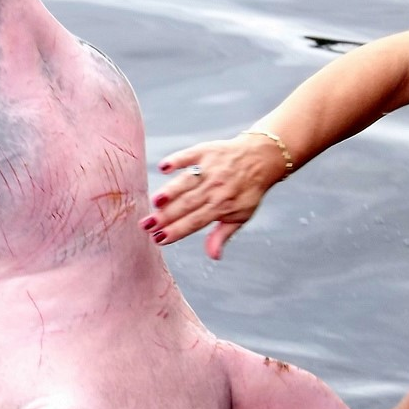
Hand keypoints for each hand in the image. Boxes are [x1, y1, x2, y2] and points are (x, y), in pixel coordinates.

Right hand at [139, 133, 286, 258]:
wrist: (262, 158)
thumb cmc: (248, 190)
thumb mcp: (241, 216)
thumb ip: (222, 235)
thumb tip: (213, 256)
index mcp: (223, 206)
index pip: (196, 221)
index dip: (177, 231)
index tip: (159, 239)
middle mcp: (215, 188)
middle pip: (187, 204)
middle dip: (166, 216)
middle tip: (146, 226)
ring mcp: (210, 168)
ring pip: (187, 182)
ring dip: (171, 191)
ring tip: (155, 202)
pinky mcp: (206, 151)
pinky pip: (189, 156)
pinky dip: (176, 160)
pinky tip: (164, 167)